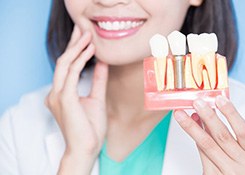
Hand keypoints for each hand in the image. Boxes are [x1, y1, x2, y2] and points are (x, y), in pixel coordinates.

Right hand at [45, 26, 107, 173]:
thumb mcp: (96, 98)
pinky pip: (71, 73)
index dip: (74, 50)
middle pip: (63, 61)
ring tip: (88, 35)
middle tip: (83, 29)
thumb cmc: (90, 128)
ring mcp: (58, 95)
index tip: (84, 38)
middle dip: (73, 43)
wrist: (87, 148)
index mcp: (61, 94)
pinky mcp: (64, 98)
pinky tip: (90, 51)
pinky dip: (80, 59)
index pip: (66, 66)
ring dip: (77, 48)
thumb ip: (97, 80)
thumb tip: (102, 63)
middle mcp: (55, 92)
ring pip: (64, 63)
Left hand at [174, 95, 244, 174]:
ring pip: (207, 145)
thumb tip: (206, 112)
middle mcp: (242, 164)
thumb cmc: (235, 167)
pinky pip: (201, 154)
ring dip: (192, 127)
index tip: (219, 98)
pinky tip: (188, 127)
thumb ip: (222, 133)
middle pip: (222, 136)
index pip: (242, 130)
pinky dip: (194, 138)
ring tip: (182, 114)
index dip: (231, 113)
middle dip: (208, 116)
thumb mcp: (237, 151)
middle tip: (197, 103)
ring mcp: (227, 172)